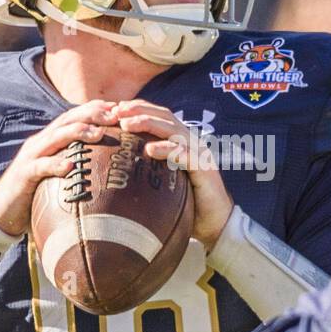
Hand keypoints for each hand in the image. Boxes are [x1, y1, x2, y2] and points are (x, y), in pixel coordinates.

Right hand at [0, 101, 116, 234]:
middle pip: (67, 121)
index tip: (116, 107)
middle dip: (91, 115)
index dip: (93, 109)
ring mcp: (31, 157)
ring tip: (98, 133)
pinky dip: (56, 164)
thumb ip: (74, 163)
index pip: (73, 117)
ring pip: (56, 138)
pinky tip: (71, 165)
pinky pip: (41, 167)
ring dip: (77, 133)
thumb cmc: (35, 193)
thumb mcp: (56, 173)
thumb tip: (104, 166)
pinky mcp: (24, 175)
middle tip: (114, 115)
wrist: (1, 211)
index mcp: (49, 140)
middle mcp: (40, 143)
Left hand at [113, 99, 233, 249]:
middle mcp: (190, 142)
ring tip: (127, 125)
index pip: (159, 116)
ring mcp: (199, 153)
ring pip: (173, 130)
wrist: (216, 222)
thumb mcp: (163, 181)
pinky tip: (150, 149)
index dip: (138, 108)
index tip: (114, 109)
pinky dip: (167, 149)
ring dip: (149, 124)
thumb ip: (147, 169)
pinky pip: (185, 154)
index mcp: (181, 141)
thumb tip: (116, 165)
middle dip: (139, 110)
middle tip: (117, 111)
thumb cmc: (187, 203)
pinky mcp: (204, 168)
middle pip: (165, 116)